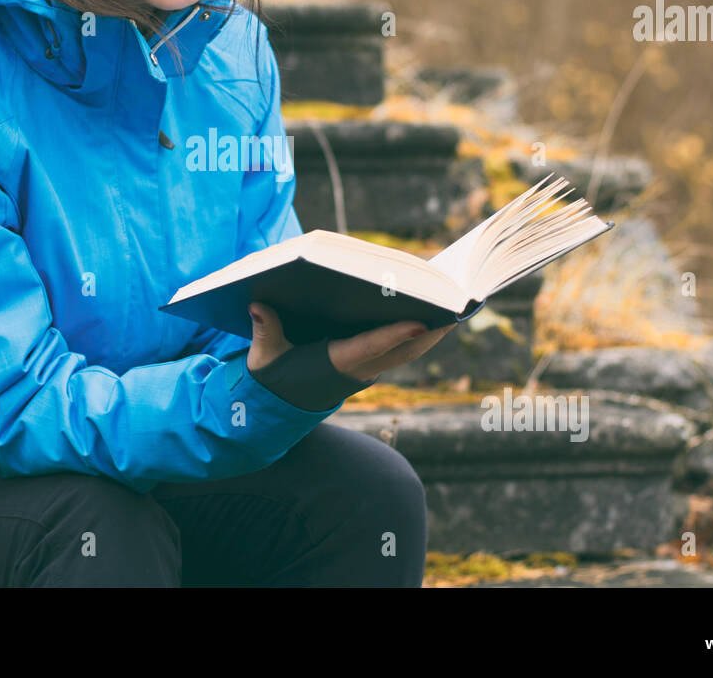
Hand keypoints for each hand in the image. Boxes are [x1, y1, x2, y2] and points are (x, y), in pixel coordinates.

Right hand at [246, 301, 456, 380]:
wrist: (280, 408)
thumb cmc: (272, 378)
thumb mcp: (262, 358)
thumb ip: (264, 332)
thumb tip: (257, 304)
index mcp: (334, 365)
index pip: (369, 348)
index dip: (393, 336)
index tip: (419, 321)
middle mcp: (358, 370)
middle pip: (403, 351)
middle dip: (430, 331)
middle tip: (456, 306)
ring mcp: (368, 370)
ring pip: (408, 352)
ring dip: (432, 332)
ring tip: (454, 303)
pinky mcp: (370, 366)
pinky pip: (402, 350)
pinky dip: (419, 333)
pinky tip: (432, 311)